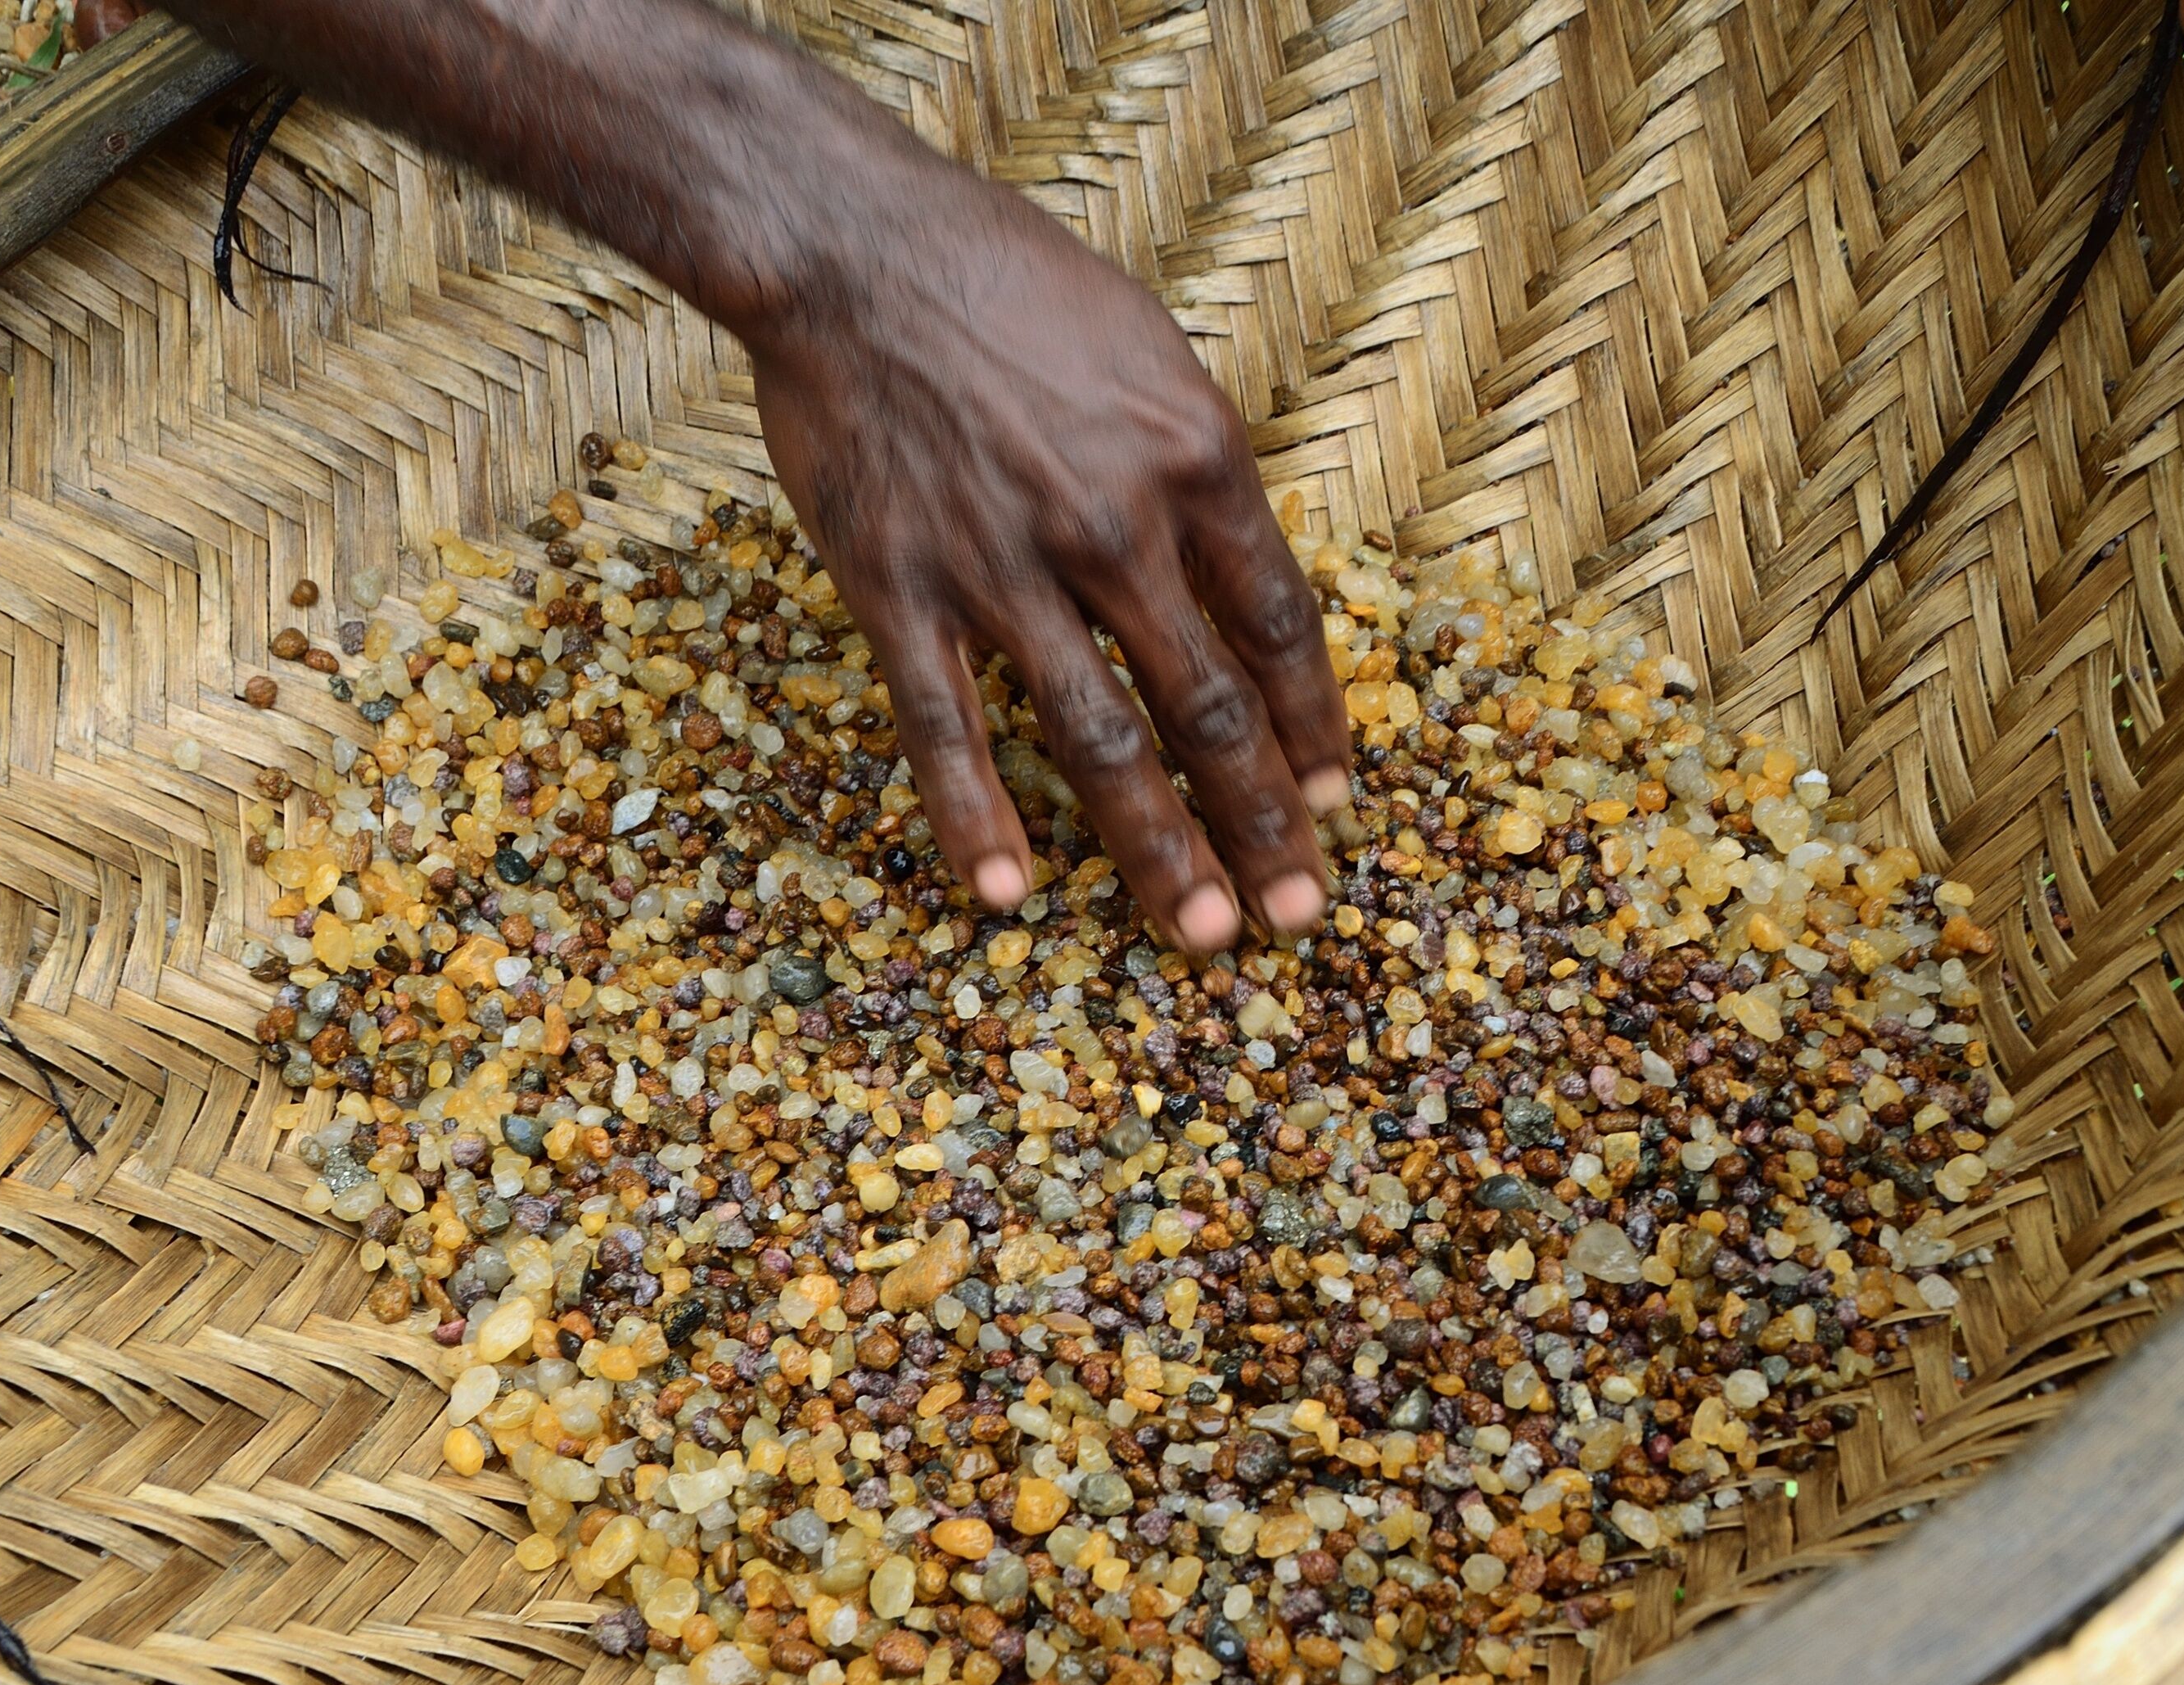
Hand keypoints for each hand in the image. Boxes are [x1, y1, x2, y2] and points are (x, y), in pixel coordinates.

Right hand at [749, 149, 1344, 950]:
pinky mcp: (900, 590)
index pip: (1278, 625)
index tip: (1334, 801)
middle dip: (1263, 821)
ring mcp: (1005, 568)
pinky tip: (1005, 895)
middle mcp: (1114, 527)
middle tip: (1297, 913)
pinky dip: (975, 816)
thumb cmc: (1006, 283)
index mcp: (1195, 458)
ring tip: (1201, 935)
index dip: (1312, 727)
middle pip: (1209, 706)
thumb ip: (1197, 467)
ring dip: (1157, 849)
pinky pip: (948, 726)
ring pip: (1101, 738)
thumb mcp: (1148, 351)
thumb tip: (1239, 567)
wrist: (849, 249)